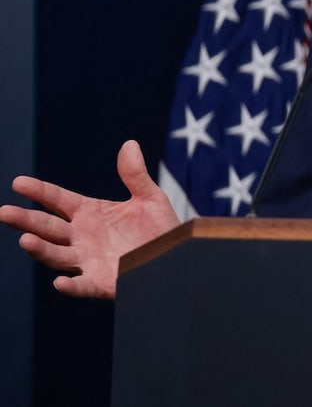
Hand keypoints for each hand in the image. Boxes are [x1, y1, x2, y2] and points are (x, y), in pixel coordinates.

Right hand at [0, 140, 180, 299]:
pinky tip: (59, 282)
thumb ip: (135, 175)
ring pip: (57, 255)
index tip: (19, 183)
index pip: (58, 200)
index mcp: (89, 213)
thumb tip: (130, 144)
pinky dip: (71, 286)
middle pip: (49, 228)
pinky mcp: (101, 282)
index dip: (39, 192)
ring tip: (26, 240)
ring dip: (41, 249)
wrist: (176, 258)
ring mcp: (88, 260)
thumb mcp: (149, 199)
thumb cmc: (160, 229)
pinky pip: (82, 286)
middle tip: (5, 212)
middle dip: (27, 221)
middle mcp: (82, 237)